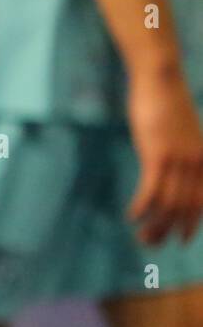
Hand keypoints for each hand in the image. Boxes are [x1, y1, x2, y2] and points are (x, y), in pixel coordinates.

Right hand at [126, 64, 202, 244]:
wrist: (161, 81)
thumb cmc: (167, 103)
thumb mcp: (182, 133)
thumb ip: (182, 152)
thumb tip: (172, 168)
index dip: (192, 224)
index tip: (181, 241)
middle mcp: (196, 164)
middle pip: (185, 209)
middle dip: (169, 231)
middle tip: (152, 245)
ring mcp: (178, 160)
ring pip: (168, 204)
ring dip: (154, 225)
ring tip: (141, 237)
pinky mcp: (157, 155)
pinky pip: (151, 190)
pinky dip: (142, 207)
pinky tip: (131, 216)